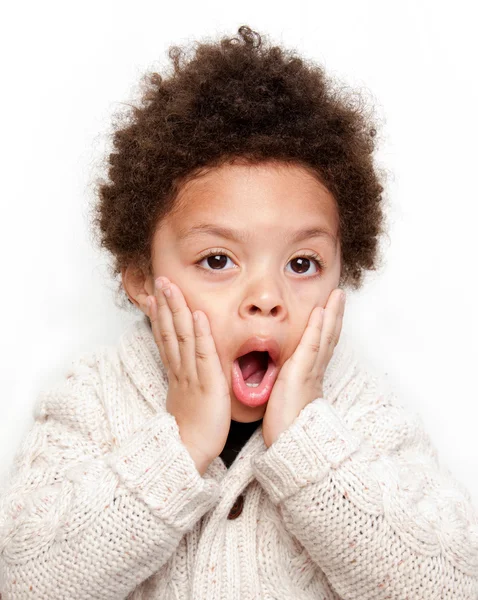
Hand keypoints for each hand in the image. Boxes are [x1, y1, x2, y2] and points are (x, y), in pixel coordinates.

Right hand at [140, 277, 230, 474]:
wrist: (188, 454)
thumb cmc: (190, 431)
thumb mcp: (184, 402)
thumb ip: (185, 383)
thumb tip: (184, 373)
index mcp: (176, 374)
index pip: (166, 338)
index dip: (160, 316)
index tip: (156, 296)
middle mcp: (180, 370)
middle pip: (170, 331)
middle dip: (165, 304)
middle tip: (160, 280)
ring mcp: (192, 375)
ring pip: (183, 336)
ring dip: (177, 310)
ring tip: (172, 287)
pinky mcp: (207, 383)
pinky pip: (203, 354)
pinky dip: (201, 333)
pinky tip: (198, 314)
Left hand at [262, 288, 345, 448]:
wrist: (291, 443)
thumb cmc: (285, 425)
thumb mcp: (286, 398)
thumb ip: (286, 384)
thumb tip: (281, 378)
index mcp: (310, 375)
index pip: (321, 345)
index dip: (327, 326)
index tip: (330, 309)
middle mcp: (314, 370)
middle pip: (329, 336)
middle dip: (336, 314)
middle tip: (340, 294)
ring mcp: (310, 370)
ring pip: (326, 336)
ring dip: (332, 313)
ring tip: (337, 294)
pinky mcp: (302, 372)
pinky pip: (312, 345)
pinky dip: (318, 328)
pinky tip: (321, 311)